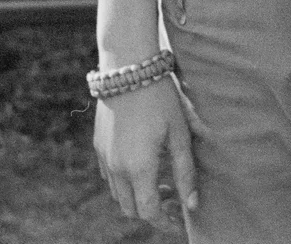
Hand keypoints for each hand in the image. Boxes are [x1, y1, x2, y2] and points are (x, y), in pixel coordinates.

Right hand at [94, 78, 197, 226]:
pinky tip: (143, 165)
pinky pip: (109, 176)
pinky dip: (125, 182)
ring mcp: (104, 157)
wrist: (128, 68)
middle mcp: (116, 168)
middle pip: (131, 209)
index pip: (149, 212)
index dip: (165, 222)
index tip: (180, 219)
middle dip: (152, 212)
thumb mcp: (180, 134)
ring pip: (118, 194)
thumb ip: (186, 173)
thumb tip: (192, 204)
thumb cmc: (160, 99)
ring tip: (161, 180)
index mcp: (138, 168)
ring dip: (138, 197)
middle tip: (174, 198)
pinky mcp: (98, 145)